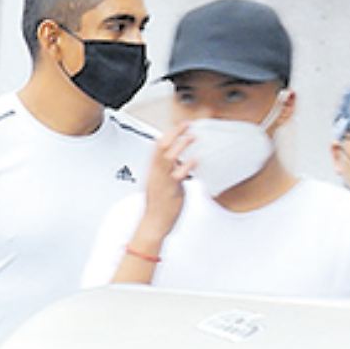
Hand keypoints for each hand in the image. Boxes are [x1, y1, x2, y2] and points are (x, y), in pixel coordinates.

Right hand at [139, 124, 194, 242]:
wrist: (153, 224)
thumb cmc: (159, 207)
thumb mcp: (162, 184)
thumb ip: (171, 173)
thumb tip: (181, 164)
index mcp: (153, 171)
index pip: (157, 147)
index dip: (169, 133)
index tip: (180, 125)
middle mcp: (156, 173)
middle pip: (161, 147)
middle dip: (173, 133)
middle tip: (186, 124)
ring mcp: (162, 181)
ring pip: (167, 158)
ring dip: (180, 145)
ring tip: (192, 137)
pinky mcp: (170, 190)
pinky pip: (177, 175)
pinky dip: (187, 166)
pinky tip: (195, 160)